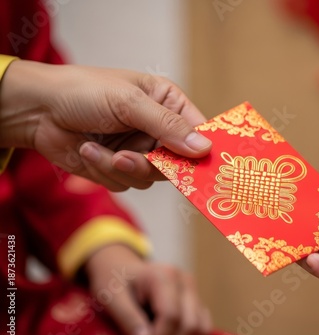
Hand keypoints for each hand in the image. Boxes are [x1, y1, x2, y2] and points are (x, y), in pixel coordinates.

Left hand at [0, 60, 211, 190]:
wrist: (37, 110)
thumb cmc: (83, 92)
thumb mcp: (129, 103)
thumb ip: (168, 126)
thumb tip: (204, 148)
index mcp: (167, 103)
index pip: (198, 130)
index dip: (202, 149)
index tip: (203, 167)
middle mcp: (157, 128)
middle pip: (176, 162)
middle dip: (150, 163)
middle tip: (128, 157)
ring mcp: (139, 150)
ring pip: (150, 178)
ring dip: (122, 167)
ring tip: (99, 149)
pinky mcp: (119, 167)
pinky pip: (126, 183)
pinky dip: (105, 170)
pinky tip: (88, 150)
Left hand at [85, 245, 211, 334]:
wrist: (121, 267)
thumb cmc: (113, 281)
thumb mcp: (112, 298)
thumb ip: (128, 319)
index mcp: (164, 276)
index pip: (171, 317)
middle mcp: (184, 280)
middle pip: (189, 325)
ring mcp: (193, 290)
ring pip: (200, 329)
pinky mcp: (196, 300)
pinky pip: (202, 327)